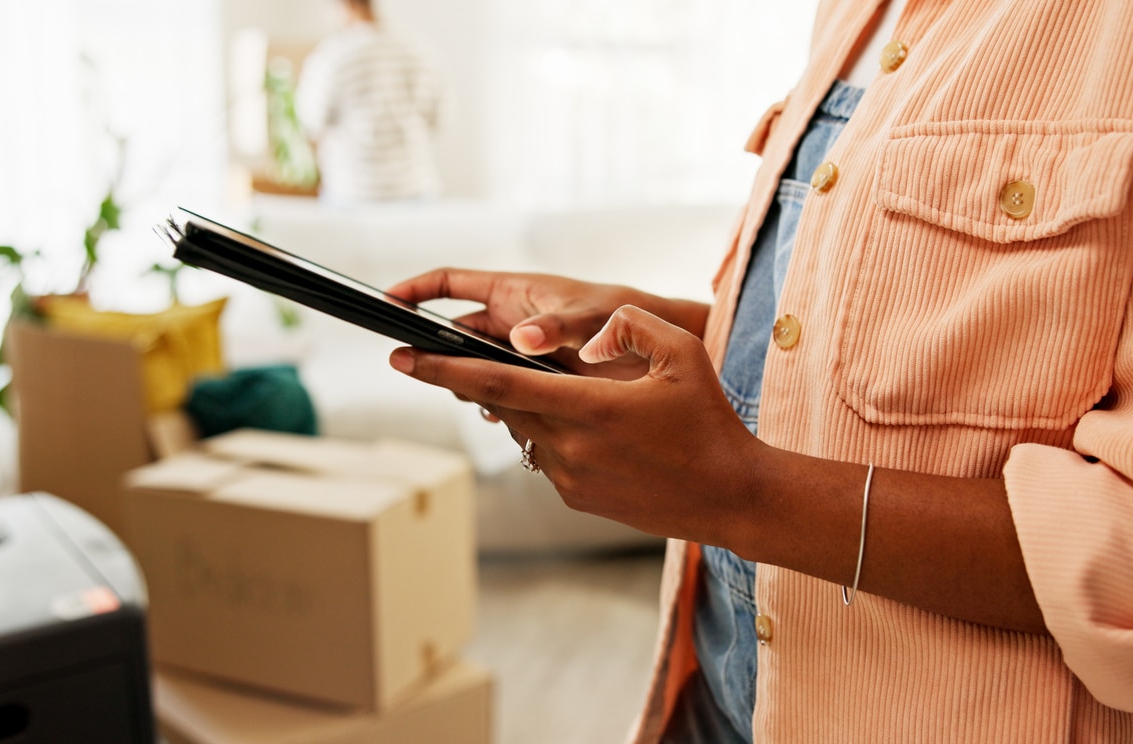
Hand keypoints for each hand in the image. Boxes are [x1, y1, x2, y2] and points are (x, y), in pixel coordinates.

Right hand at [387, 268, 708, 378]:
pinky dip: (493, 403)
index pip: (451, 282)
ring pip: (477, 364)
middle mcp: (513, 319)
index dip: (415, 289)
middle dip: (438, 349)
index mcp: (516, 291)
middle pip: (457, 331)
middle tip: (419, 367)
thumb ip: (559, 326)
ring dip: (467, 381)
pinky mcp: (536, 378)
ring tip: (467, 396)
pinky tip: (499, 418)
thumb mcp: (593, 316)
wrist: (662, 351)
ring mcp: (522, 350)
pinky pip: (501, 389)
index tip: (385, 302)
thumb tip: (523, 339)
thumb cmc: (627, 315)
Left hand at [390, 305, 762, 544]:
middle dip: (467, 382)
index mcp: (589, 409)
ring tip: (537, 386)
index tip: (401, 358)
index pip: (497, 386)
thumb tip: (589, 331)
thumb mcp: (683, 354)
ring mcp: (570, 479)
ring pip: (522, 431)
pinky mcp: (577, 499)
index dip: (443, 370)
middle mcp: (570, 448)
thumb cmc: (710, 422)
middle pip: (499, 407)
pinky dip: (548, 433)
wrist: (730, 497)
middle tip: (437, 358)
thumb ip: (631, 325)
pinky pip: (545, 457)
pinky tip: (578, 422)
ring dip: (519, 407)